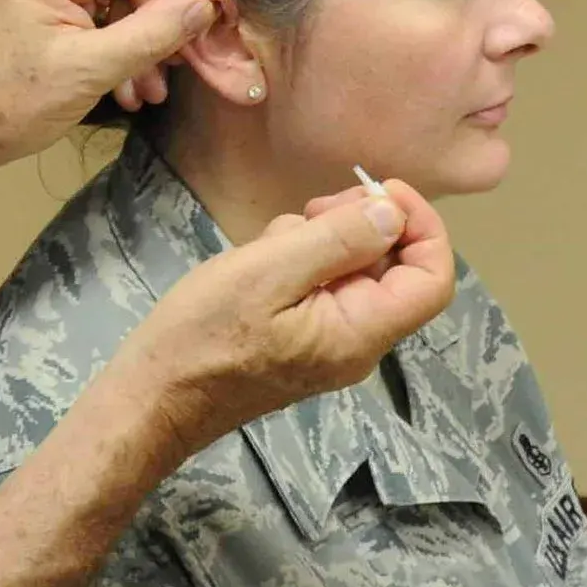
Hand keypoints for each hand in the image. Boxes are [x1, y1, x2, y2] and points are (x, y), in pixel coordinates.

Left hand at [0, 0, 223, 191]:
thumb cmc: (5, 102)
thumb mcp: (88, 69)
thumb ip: (152, 33)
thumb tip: (205, 6)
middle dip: (161, 11)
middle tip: (192, 51)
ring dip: (146, 40)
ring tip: (159, 84)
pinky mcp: (48, 19)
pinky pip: (101, 21)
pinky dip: (123, 52)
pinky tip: (134, 92)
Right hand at [99, 179, 456, 463]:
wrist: (154, 397)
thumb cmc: (204, 335)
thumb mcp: (267, 273)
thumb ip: (337, 242)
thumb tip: (392, 213)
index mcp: (360, 332)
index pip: (431, 279)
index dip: (420, 225)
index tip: (381, 188)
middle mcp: (357, 342)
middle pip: (392, 269)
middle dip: (359, 226)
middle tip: (311, 209)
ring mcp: (329, 342)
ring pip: (352, 272)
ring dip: (319, 241)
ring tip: (268, 245)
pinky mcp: (301, 338)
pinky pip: (321, 288)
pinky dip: (297, 261)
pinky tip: (256, 264)